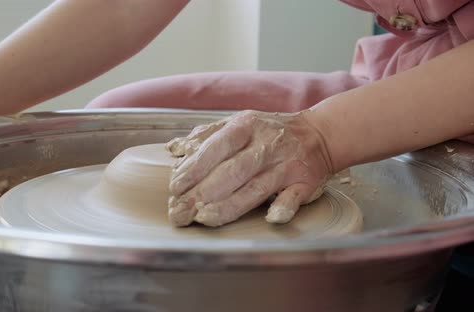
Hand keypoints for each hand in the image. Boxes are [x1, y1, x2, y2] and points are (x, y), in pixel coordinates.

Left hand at [165, 110, 332, 226]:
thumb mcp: (239, 122)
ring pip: (255, 188)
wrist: (318, 134)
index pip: (216, 148)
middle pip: (232, 171)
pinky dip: (283, 208)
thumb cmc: (269, 131)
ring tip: (204, 218)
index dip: (194, 169)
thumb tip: (175, 149)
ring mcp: (286, 166)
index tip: (175, 187)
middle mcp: (266, 145)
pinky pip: (293, 197)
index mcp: (246, 126)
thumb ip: (208, 135)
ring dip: (230, 205)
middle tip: (180, 212)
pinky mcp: (304, 183)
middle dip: (202, 193)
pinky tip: (271, 218)